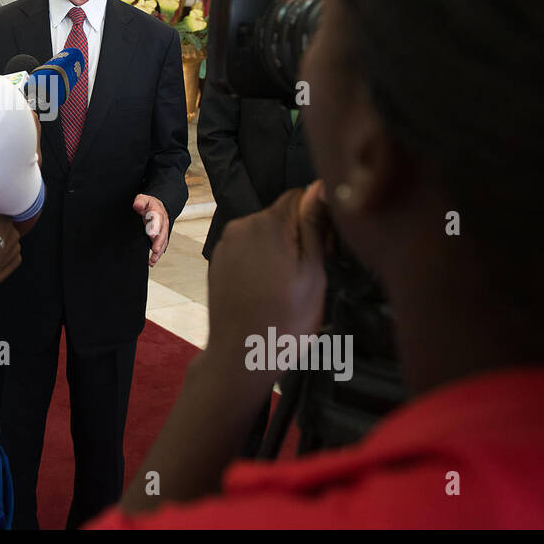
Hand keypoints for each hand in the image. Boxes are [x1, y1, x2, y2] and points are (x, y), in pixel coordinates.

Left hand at [133, 193, 169, 265]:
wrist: (156, 206)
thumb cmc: (148, 204)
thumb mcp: (143, 199)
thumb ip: (140, 202)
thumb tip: (137, 205)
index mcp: (157, 211)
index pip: (157, 219)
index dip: (155, 227)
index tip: (152, 234)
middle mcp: (162, 222)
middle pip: (162, 232)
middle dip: (159, 241)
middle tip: (155, 250)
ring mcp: (163, 230)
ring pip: (163, 241)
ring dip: (158, 251)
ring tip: (153, 260)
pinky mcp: (161, 237)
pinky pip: (161, 246)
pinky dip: (157, 254)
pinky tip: (151, 262)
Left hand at [206, 181, 331, 358]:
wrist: (240, 356)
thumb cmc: (284, 320)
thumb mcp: (313, 272)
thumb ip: (315, 225)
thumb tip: (321, 186)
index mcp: (266, 223)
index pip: (301, 195)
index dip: (318, 218)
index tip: (324, 249)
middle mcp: (240, 226)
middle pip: (281, 215)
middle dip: (299, 236)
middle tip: (308, 274)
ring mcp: (226, 244)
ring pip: (265, 234)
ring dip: (280, 251)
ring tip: (287, 287)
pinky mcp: (219, 261)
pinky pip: (248, 251)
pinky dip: (261, 263)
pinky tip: (268, 291)